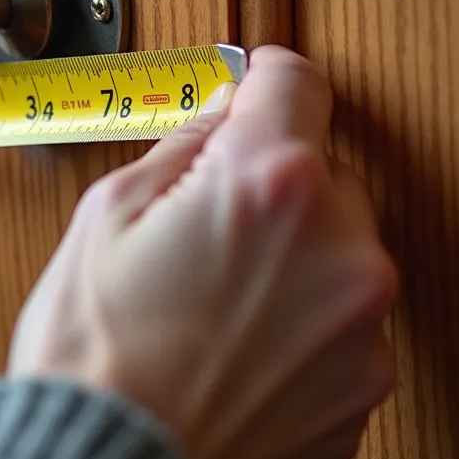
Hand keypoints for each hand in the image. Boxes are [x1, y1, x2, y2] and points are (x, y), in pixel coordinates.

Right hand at [8, 46, 397, 458]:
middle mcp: (339, 246)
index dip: (263, 77)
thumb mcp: (106, 218)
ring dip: (288, 254)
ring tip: (210, 299)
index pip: (296, 84)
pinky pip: (341, 318)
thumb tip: (217, 121)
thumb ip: (181, 150)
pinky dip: (300, 317)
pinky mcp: (365, 382)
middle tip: (203, 224)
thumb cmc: (94, 360)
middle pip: (322, 172)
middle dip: (268, 184)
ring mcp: (361, 322)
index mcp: (268, 184)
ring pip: (335, 248)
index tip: (254, 84)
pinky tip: (234, 340)